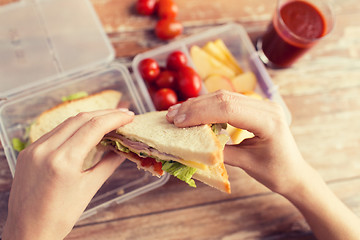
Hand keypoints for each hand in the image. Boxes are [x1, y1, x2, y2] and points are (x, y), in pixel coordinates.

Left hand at [3, 108, 134, 239]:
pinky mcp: (29, 151)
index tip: (130, 117)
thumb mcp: (89, 188)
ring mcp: (34, 148)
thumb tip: (123, 149)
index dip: (115, 118)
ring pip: (67, 122)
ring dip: (90, 118)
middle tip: (123, 115)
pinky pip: (55, 131)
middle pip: (81, 118)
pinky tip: (86, 130)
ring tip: (108, 120)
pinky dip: (74, 127)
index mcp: (63, 160)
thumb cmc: (60, 216)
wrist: (28, 231)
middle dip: (105, 114)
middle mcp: (46, 149)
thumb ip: (108, 164)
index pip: (93, 127)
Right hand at [166, 90, 309, 194]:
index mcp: (269, 121)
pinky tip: (192, 112)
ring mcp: (261, 104)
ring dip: (198, 105)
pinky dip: (207, 107)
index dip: (200, 113)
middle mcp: (266, 107)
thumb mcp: (247, 165)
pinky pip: (227, 102)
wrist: (295, 173)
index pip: (229, 109)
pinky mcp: (255, 107)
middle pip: (224, 98)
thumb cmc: (276, 173)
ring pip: (224, 97)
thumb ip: (221, 153)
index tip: (178, 121)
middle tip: (171, 116)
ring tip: (176, 113)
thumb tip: (192, 145)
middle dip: (195, 107)